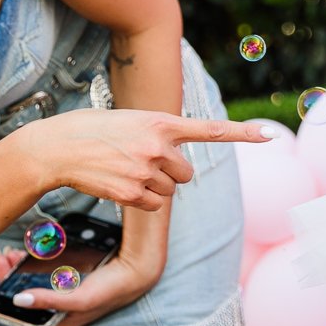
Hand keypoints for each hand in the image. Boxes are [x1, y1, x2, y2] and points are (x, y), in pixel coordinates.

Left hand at [0, 245, 158, 325]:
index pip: (17, 317)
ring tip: (10, 253)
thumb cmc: (112, 290)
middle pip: (19, 296)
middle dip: (5, 278)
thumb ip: (50, 301)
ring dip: (15, 268)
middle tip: (1, 258)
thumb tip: (19, 299)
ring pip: (26, 281)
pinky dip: (28, 261)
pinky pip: (37, 270)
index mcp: (55, 321)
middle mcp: (54, 308)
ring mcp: (58, 290)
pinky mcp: (64, 276)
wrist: (137, 268)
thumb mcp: (80, 299)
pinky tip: (25, 251)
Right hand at [10, 110, 268, 211]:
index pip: (209, 129)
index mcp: (160, 122)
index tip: (269, 134)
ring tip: (124, 171)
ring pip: (171, 191)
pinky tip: (120, 186)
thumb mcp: (130, 120)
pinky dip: (143, 201)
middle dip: (170, 173)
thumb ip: (158, 133)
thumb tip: (176, 158)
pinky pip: (155, 205)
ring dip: (154, 187)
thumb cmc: (91, 130)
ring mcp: (146, 171)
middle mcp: (158, 146)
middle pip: (186, 173)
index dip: (242, 133)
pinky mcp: (134, 193)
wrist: (56, 148)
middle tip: (142, 163)